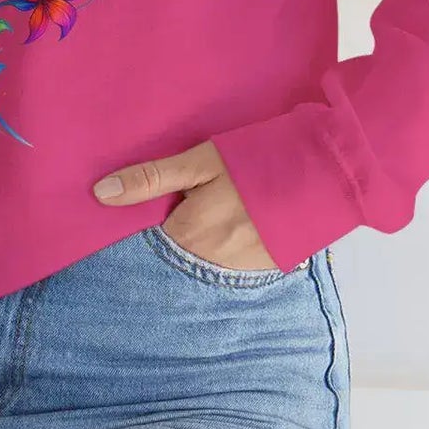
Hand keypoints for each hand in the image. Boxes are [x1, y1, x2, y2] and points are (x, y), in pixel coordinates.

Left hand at [91, 139, 279, 270]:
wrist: (328, 169)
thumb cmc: (259, 158)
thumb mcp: (201, 161)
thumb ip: (152, 179)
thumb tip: (100, 194)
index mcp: (191, 235)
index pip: (149, 243)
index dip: (145, 225)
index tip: (148, 211)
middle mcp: (212, 263)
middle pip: (177, 254)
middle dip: (175, 234)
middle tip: (189, 206)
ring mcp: (243, 270)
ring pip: (205, 261)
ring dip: (203, 244)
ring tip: (219, 213)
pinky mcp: (269, 268)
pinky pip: (234, 265)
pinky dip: (229, 248)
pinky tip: (241, 224)